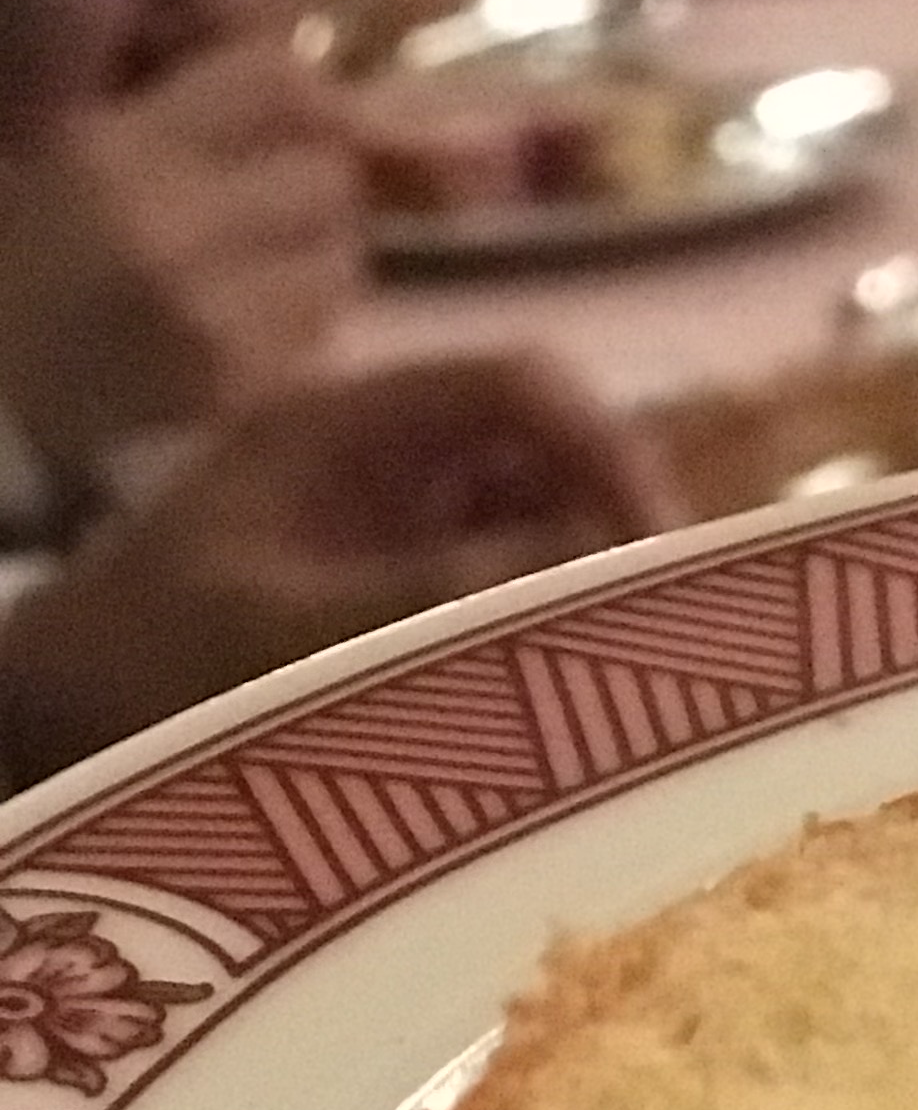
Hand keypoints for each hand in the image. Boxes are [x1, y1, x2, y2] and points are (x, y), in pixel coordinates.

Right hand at [0, 38, 362, 474]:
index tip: (270, 127)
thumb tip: (291, 87)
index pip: (279, 81)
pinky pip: (320, 337)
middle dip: (306, 188)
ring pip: (341, 258)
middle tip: (251, 217)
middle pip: (329, 174)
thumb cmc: (7, 286)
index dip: (291, 102)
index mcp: (106, 153)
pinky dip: (293, 334)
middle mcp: (173, 226)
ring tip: (232, 285)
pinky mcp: (248, 394)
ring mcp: (218, 319)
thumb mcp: (48, 169)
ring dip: (308, 263)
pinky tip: (227, 346)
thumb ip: (160, 120)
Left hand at [0, 356, 682, 782]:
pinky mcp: (397, 583)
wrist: (46, 721)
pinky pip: (506, 578)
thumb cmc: (147, 663)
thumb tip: (603, 568)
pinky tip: (571, 677)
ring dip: (591, 573)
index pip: (520, 388)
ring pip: (540, 514)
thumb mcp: (288, 629)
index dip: (608, 448)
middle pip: (548, 447)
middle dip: (616, 518)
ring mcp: (392, 519)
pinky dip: (551, 617)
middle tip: (663, 616)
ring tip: (627, 654)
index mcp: (346, 427)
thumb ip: (443, 595)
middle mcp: (382, 455)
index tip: (660, 545)